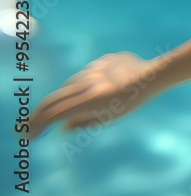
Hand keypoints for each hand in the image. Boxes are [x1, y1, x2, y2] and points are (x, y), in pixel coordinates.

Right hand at [26, 52, 162, 139]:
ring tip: (65, 108)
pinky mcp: (102, 61)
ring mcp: (94, 69)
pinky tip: (91, 89)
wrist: (154, 75)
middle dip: (41, 113)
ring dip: (64, 98)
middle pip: (56, 98)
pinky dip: (82, 84)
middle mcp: (90, 82)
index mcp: (92, 99)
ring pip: (70, 84)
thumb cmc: (133, 100)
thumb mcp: (110, 117)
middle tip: (33, 124)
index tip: (31, 135)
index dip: (39, 124)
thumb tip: (63, 126)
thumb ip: (84, 122)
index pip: (56, 113)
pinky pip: (85, 74)